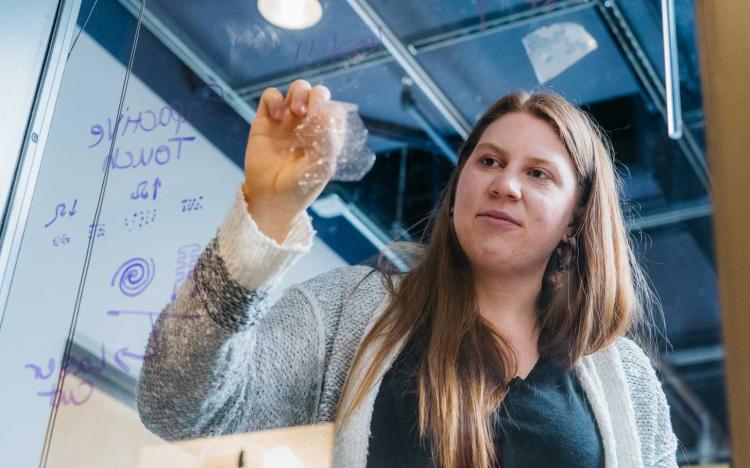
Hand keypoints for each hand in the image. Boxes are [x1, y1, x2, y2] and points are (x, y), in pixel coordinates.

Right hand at [242, 79, 342, 242]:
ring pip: (298, 89)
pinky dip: (275, 100)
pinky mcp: (266, 119)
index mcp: (326, 135)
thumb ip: (327, 142)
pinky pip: (270, 96)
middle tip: (311, 113)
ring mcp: (287, 120)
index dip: (332, 112)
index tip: (326, 127)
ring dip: (300, 93)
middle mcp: (308, 124)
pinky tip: (277, 117)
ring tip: (297, 112)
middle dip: (318, 96)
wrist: (271, 200)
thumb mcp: (320, 169)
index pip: (335, 110)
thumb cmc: (299, 187)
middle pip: (318, 93)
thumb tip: (327, 113)